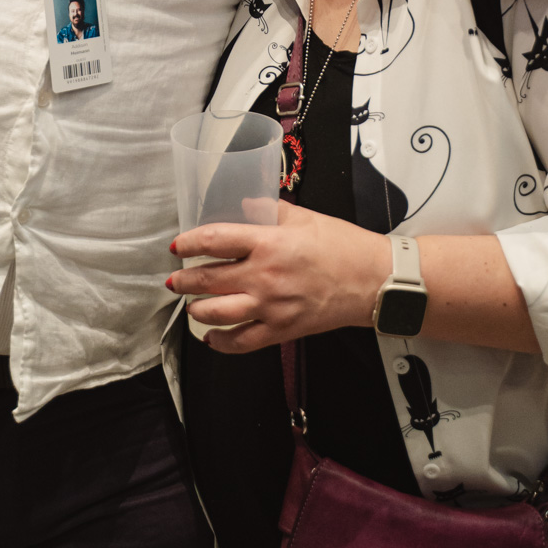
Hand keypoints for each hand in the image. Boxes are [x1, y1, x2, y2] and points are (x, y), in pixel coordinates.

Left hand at [169, 203, 389, 352]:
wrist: (373, 281)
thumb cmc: (343, 246)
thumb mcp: (304, 217)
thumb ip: (269, 209)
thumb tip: (243, 204)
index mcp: (269, 243)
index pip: (215, 240)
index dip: (189, 242)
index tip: (178, 245)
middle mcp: (264, 276)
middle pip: (209, 280)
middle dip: (185, 280)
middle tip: (175, 278)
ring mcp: (271, 307)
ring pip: (218, 313)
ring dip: (197, 309)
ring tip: (190, 304)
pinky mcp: (281, 330)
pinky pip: (242, 342)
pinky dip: (221, 342)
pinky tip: (211, 337)